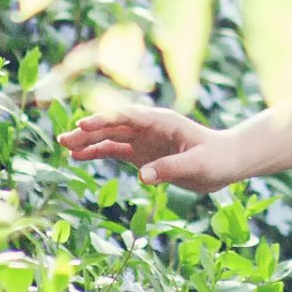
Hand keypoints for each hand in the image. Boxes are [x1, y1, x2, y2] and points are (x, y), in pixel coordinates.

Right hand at [56, 106, 241, 193]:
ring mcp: (145, 140)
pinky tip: (79, 156)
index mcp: (163, 121)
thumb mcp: (198, 165)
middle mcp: (150, 127)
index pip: (128, 116)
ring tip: (65, 146)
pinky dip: (98, 152)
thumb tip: (142, 176)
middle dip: (89, 130)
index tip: (84, 124)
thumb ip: (170, 168)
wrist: (228, 162)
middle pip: (114, 125)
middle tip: (63, 138)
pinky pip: (116, 151)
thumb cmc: (217, 159)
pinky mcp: (143, 154)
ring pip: (111, 137)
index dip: (105, 119)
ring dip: (89, 141)